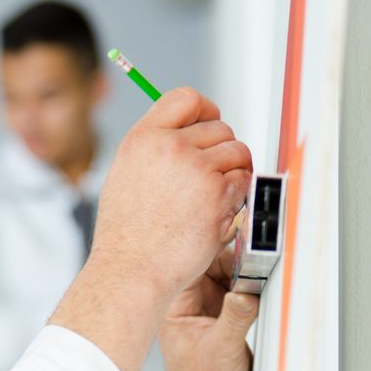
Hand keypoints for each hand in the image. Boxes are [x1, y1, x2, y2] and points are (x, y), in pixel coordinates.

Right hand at [89, 87, 253, 305]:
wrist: (130, 271)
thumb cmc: (127, 236)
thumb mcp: (125, 177)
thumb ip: (154, 150)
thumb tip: (188, 135)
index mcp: (141, 139)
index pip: (186, 98)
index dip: (205, 109)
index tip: (208, 124)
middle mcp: (168, 146)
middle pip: (219, 127)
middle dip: (221, 151)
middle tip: (208, 179)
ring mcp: (194, 168)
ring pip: (237, 151)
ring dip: (232, 173)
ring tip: (210, 199)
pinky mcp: (217, 192)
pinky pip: (245, 179)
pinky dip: (237, 196)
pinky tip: (214, 213)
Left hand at [159, 247, 257, 370]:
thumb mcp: (222, 349)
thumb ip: (236, 317)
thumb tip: (246, 290)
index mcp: (176, 308)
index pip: (192, 266)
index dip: (213, 248)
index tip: (236, 236)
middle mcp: (189, 303)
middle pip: (212, 264)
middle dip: (235, 257)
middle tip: (257, 254)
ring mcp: (207, 307)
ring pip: (227, 273)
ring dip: (245, 269)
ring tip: (262, 269)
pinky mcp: (224, 312)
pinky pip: (238, 287)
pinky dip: (251, 282)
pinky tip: (262, 282)